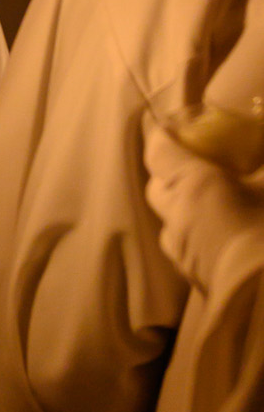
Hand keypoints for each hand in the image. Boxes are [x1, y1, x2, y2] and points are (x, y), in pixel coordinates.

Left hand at [145, 120, 263, 291]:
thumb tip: (263, 133)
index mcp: (193, 185)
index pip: (159, 150)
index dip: (165, 136)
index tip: (177, 127)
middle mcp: (178, 219)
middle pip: (157, 188)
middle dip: (171, 173)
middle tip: (200, 165)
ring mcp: (186, 256)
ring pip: (170, 224)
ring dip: (184, 209)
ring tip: (215, 202)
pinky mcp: (200, 284)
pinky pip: (189, 252)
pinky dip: (200, 238)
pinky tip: (226, 238)